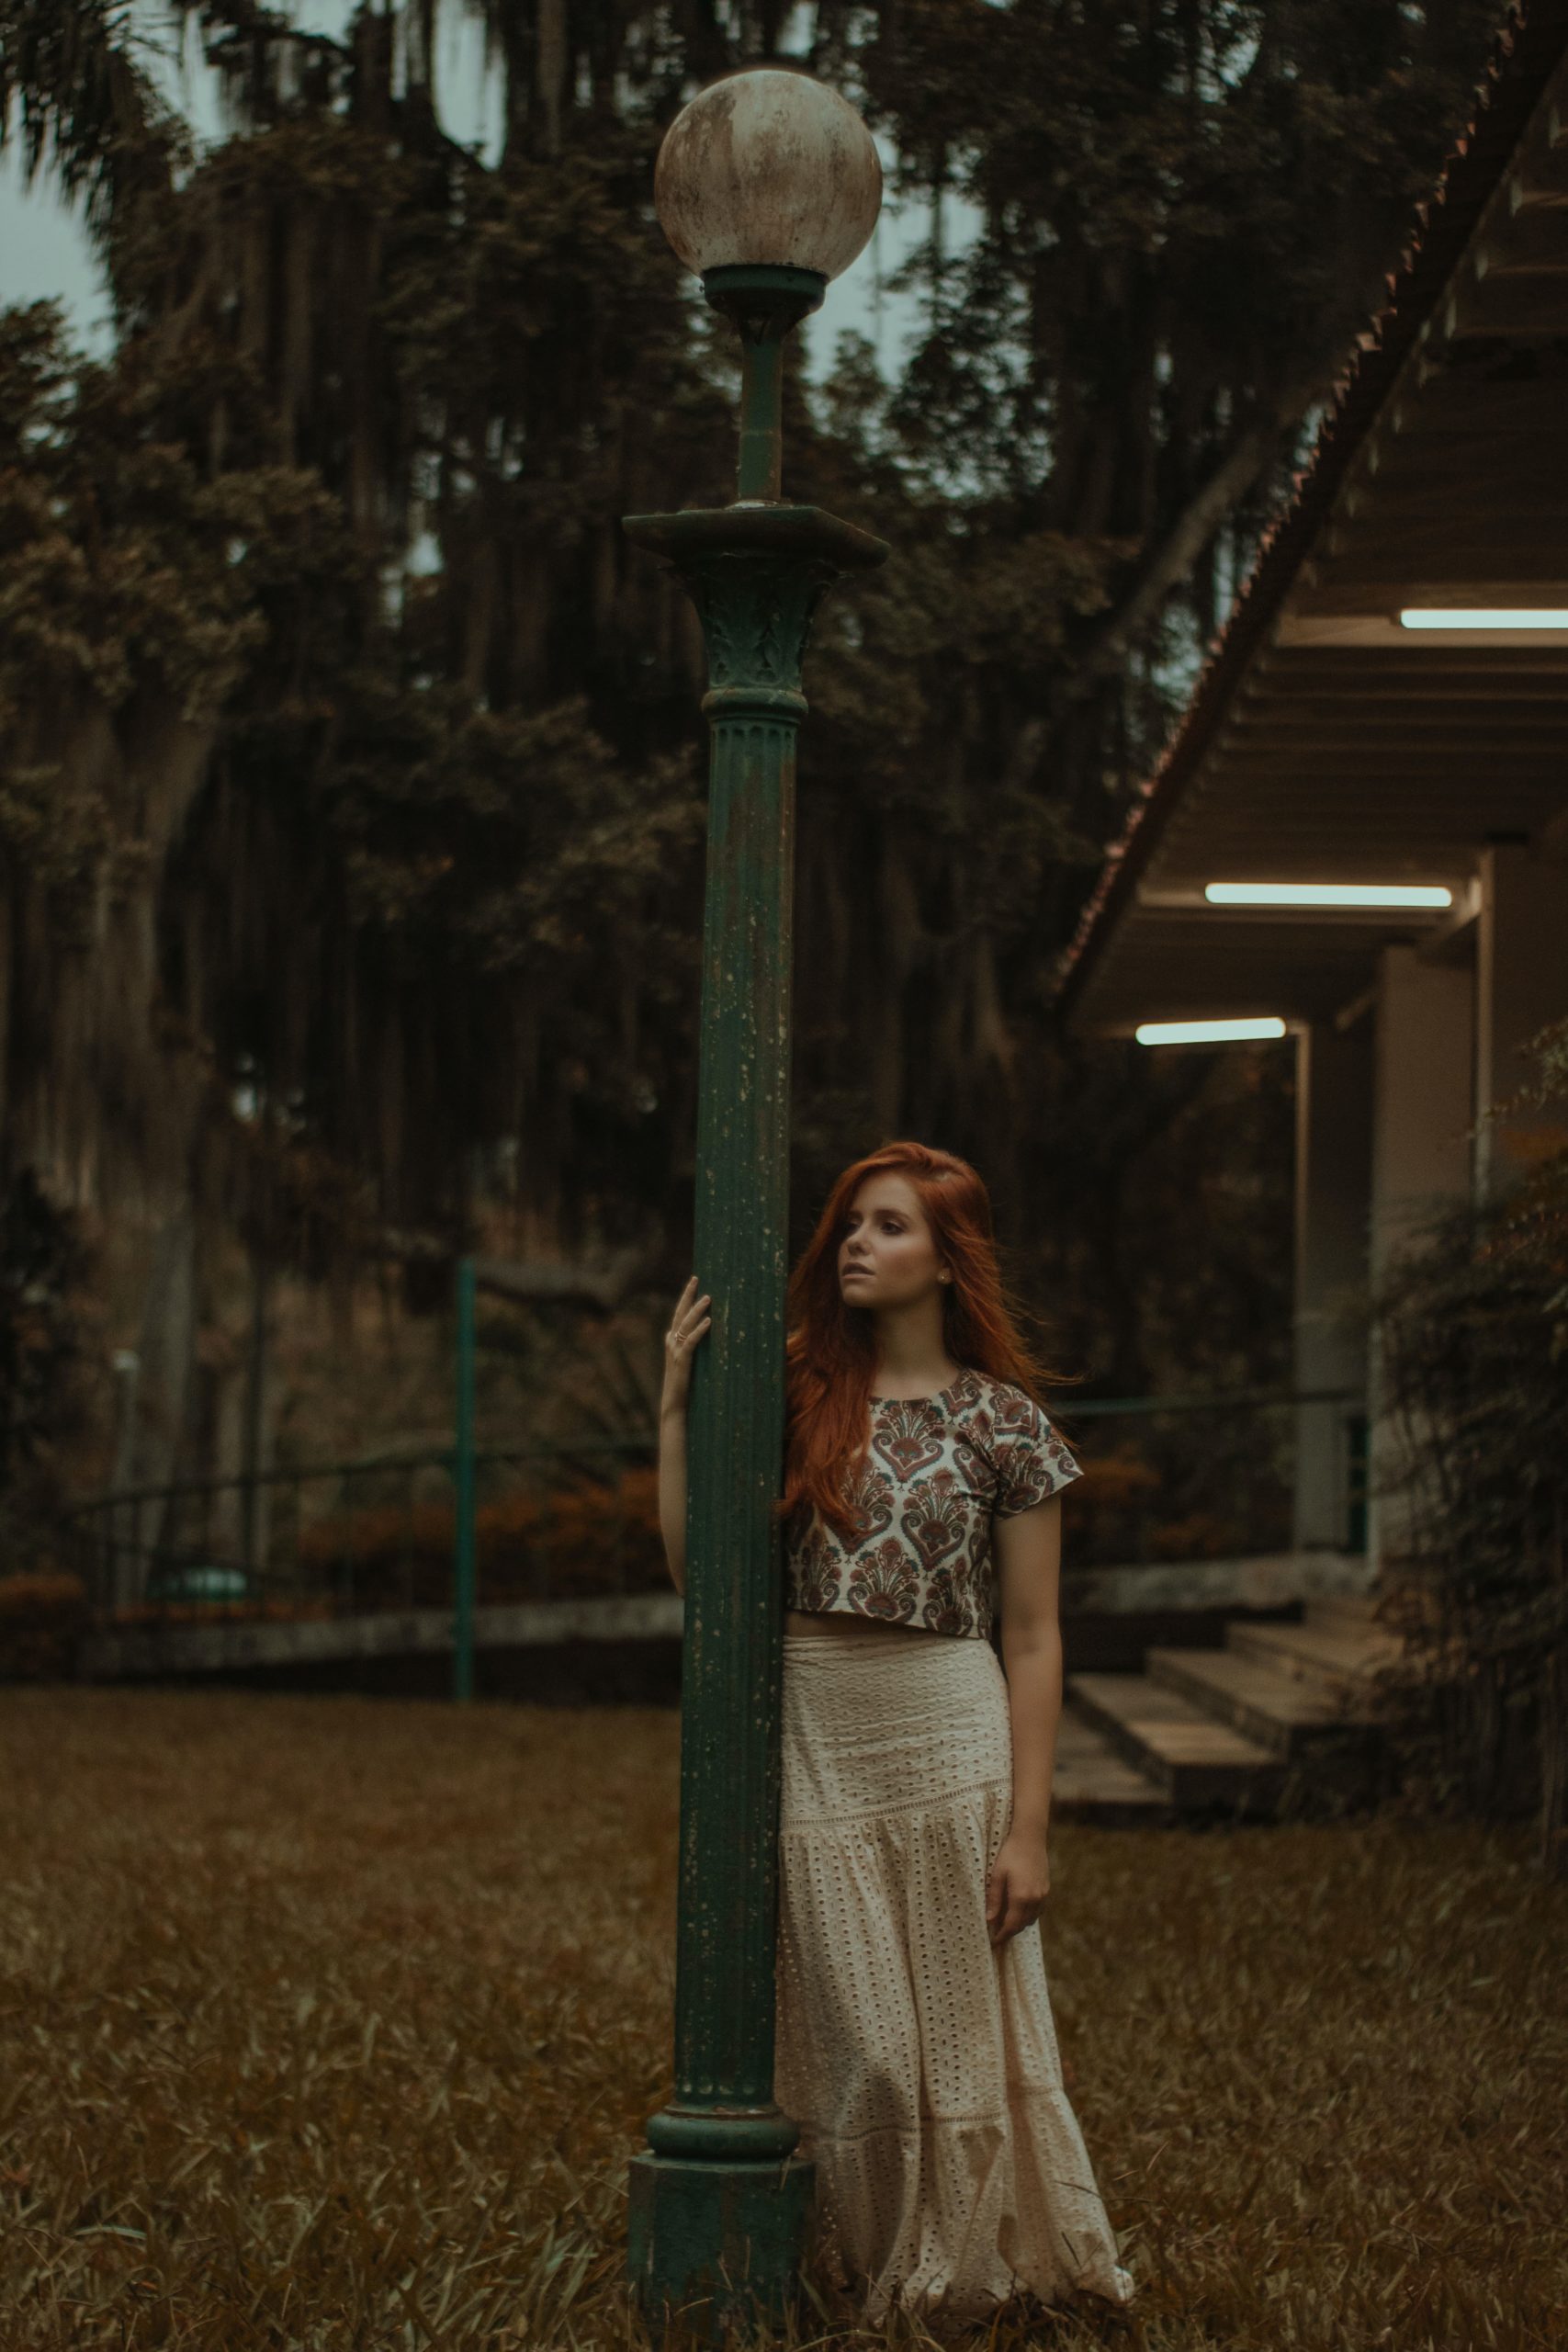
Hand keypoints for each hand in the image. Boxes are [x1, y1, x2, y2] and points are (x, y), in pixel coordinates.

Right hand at [660, 1277, 711, 1419]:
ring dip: (697, 1310)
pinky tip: (709, 1321)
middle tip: (696, 1278)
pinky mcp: (681, 1361)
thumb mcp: (686, 1362)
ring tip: (708, 1297)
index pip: (679, 1314)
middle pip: (679, 1313)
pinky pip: (691, 1342)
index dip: (686, 1298)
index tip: (694, 1283)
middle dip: (688, 1295)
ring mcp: (675, 1351)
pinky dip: (700, 1330)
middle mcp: (671, 1342)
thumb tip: (704, 1335)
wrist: (674, 1404)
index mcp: (672, 1341)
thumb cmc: (683, 1384)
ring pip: (685, 1324)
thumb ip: (690, 1348)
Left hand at [985, 1825, 1049, 1947]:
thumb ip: (993, 1899)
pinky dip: (1028, 1915)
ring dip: (1019, 1924)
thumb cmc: (1010, 1854)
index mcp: (1021, 1896)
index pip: (1011, 1925)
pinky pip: (1038, 1911)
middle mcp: (1034, 1899)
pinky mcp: (1046, 1889)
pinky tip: (1019, 1911)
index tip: (993, 1942)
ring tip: (1006, 1924)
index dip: (1002, 1936)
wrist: (1030, 1837)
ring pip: (1031, 1919)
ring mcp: (1043, 1895)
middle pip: (1022, 1925)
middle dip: (1009, 1932)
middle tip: (997, 1935)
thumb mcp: (997, 1875)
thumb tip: (989, 1920)